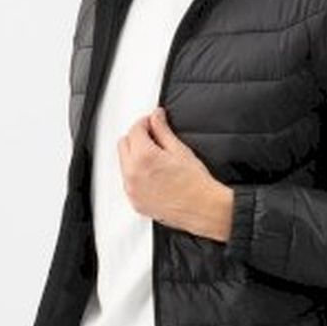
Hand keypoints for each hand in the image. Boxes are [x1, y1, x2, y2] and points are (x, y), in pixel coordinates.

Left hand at [117, 105, 233, 240]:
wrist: (203, 208)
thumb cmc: (195, 183)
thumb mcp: (179, 149)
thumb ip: (162, 130)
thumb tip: (156, 117)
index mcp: (144, 157)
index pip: (135, 129)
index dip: (146, 122)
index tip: (153, 123)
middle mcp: (133, 174)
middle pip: (124, 144)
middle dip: (137, 138)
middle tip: (154, 138)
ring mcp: (132, 190)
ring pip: (124, 163)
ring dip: (135, 156)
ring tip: (156, 159)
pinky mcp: (135, 202)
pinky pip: (128, 182)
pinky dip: (136, 175)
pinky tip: (153, 175)